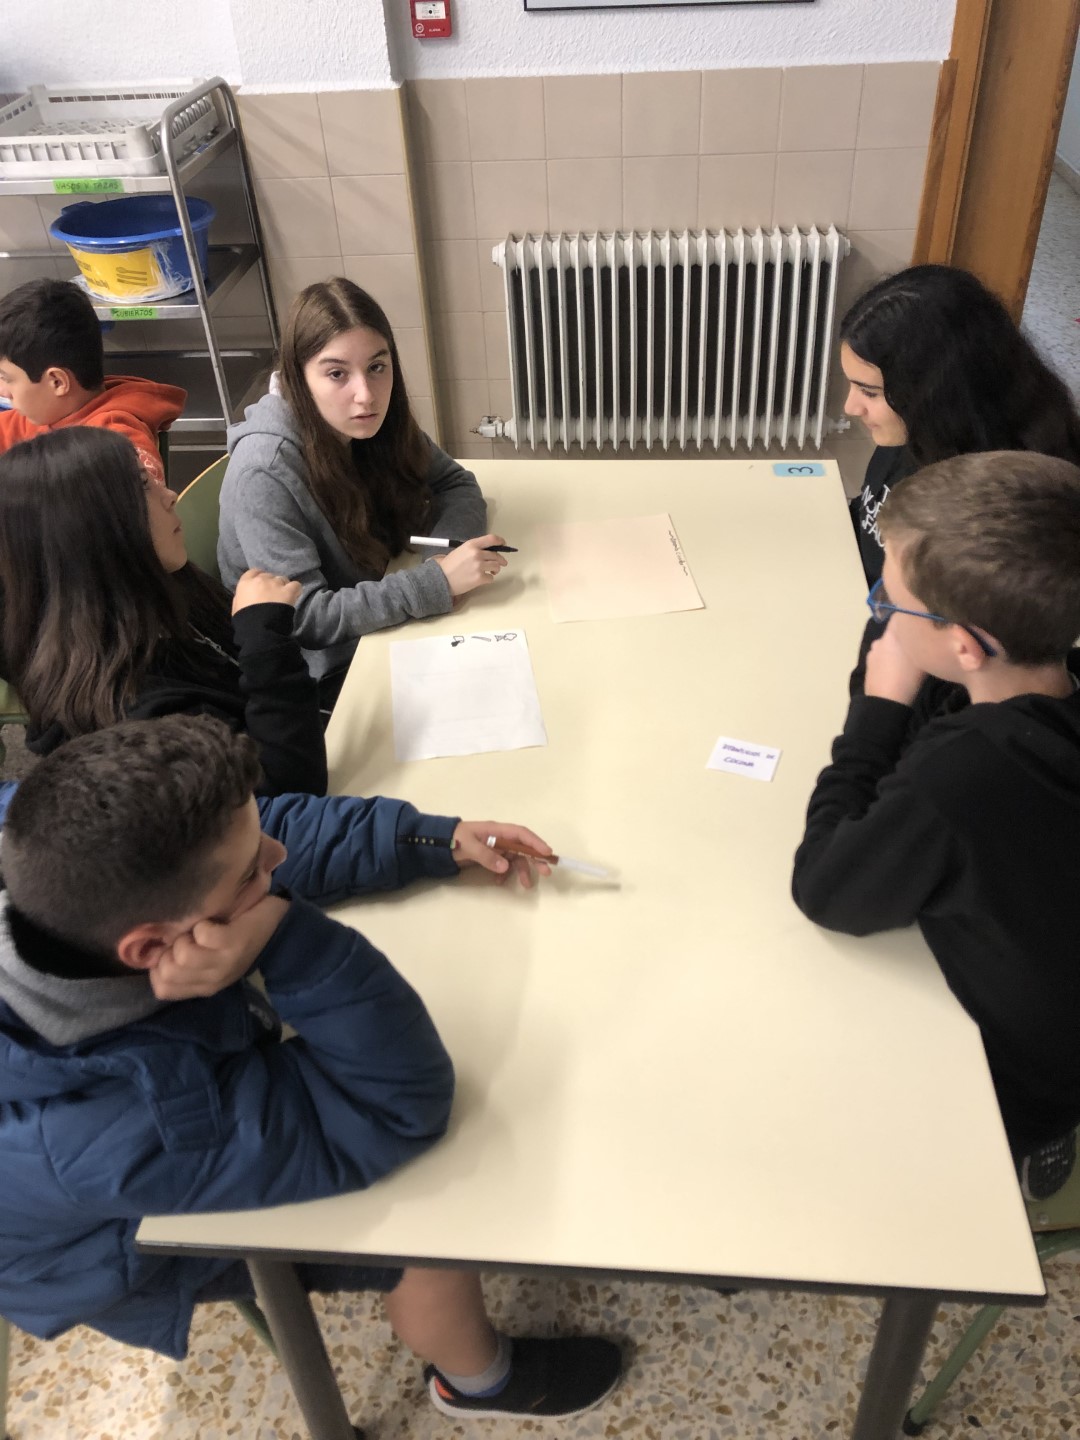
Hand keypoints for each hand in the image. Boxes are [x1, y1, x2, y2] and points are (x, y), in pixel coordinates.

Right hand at [149, 894, 288, 999]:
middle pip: (168, 972)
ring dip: (187, 935)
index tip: (174, 950)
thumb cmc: (235, 938)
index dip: (160, 966)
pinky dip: (204, 923)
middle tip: (191, 938)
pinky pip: (203, 935)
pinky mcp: (233, 944)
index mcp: (203, 986)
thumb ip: (181, 964)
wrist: (276, 925)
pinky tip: (214, 923)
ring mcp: (223, 963)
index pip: (162, 989)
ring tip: (202, 930)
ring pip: (182, 955)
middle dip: (172, 948)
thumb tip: (152, 954)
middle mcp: (212, 980)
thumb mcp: (207, 959)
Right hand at [232, 568, 301, 614]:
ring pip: (282, 579)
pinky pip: (296, 585)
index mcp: (245, 583)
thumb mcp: (236, 607)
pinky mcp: (288, 591)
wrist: (258, 629)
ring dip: (283, 587)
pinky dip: (295, 590)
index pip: (254, 572)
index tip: (262, 586)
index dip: (260, 578)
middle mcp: (260, 579)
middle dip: (271, 584)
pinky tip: (294, 597)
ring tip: (284, 598)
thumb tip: (247, 594)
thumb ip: (241, 596)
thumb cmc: (244, 620)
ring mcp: (275, 584)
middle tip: (273, 595)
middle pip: (269, 576)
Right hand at [434, 536, 509, 597]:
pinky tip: (482, 578)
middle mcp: (477, 554)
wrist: (441, 579)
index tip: (503, 544)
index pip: (491, 539)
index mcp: (471, 545)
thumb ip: (474, 549)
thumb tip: (488, 551)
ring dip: (495, 569)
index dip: (500, 541)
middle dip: (500, 560)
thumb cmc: (449, 565)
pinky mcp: (480, 578)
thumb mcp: (461, 550)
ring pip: (496, 566)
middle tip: (501, 563)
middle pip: (496, 555)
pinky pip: (491, 578)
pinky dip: (488, 578)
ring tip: (491, 572)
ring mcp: (479, 566)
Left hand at [452, 821, 553, 889]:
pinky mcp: (491, 857)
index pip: (520, 834)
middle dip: (535, 859)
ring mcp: (496, 848)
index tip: (547, 853)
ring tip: (527, 885)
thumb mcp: (469, 846)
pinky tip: (500, 883)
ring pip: (515, 859)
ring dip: (522, 871)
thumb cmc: (454, 839)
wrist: (438, 844)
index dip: (535, 842)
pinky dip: (504, 875)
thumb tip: (505, 867)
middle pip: (522, 847)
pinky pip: (503, 866)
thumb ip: (486, 856)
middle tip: (546, 872)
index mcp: (496, 830)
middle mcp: (499, 838)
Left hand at [864, 625, 926, 705]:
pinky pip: (881, 654)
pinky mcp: (869, 662)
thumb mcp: (923, 659)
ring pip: (887, 643)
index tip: (922, 623)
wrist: (886, 701)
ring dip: (896, 647)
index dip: (912, 617)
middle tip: (917, 643)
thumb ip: (924, 642)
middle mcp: (881, 638)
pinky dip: (888, 657)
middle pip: (895, 630)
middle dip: (905, 634)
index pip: (902, 614)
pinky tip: (895, 668)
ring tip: (906, 660)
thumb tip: (928, 633)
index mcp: (893, 633)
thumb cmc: (909, 679)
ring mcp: (873, 650)